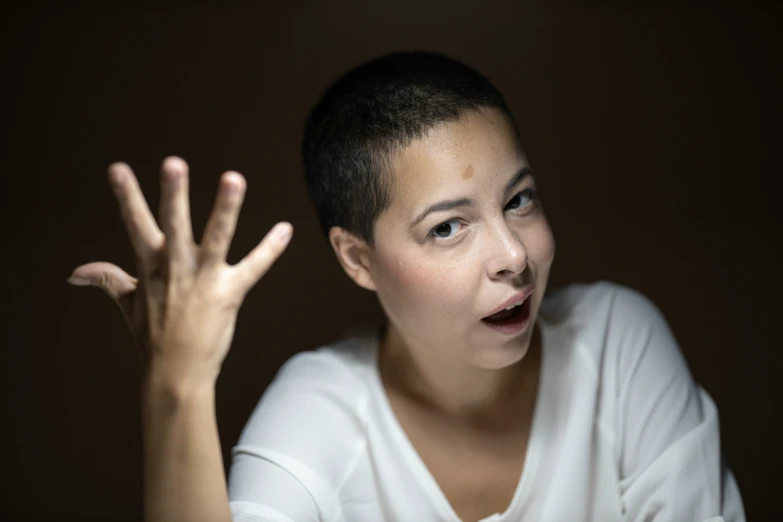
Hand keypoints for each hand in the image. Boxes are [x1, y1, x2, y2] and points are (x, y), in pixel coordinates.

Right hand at [68, 157, 292, 384]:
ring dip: (225, 210)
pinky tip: (286, 228)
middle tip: (174, 163)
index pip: (135, 225)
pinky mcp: (229, 294)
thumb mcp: (128, 304)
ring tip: (234, 179)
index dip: (126, 196)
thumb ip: (109, 279)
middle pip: (174, 227)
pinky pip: (254, 268)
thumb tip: (77, 271)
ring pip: (215, 240)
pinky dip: (270, 249)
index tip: (117, 168)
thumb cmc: (152, 338)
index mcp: (151, 267)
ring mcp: (204, 281)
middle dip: (173, 195)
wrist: (176, 374)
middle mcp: (176, 270)